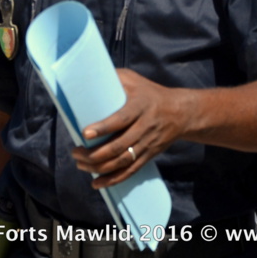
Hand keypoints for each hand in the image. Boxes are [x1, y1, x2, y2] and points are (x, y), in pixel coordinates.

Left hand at [71, 69, 185, 188]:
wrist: (180, 112)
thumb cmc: (150, 92)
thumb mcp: (134, 80)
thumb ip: (113, 77)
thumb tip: (86, 74)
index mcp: (140, 106)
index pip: (121, 119)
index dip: (103, 128)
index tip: (85, 133)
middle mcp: (145, 127)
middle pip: (119, 146)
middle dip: (95, 153)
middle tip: (75, 151)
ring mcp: (147, 144)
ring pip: (123, 161)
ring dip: (99, 167)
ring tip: (80, 164)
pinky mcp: (148, 155)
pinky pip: (130, 171)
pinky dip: (113, 180)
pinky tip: (97, 183)